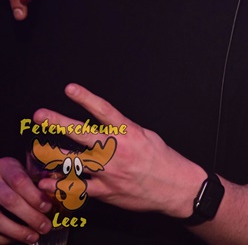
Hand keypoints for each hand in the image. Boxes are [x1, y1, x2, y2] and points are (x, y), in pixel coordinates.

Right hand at [0, 157, 52, 243]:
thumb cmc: (12, 175)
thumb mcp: (22, 170)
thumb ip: (35, 181)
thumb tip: (56, 197)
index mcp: (6, 168)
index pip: (19, 180)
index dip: (34, 196)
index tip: (48, 207)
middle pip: (10, 200)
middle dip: (30, 215)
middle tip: (45, 226)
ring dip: (17, 230)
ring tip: (33, 237)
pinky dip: (4, 236)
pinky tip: (16, 238)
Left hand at [32, 84, 203, 217]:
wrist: (176, 187)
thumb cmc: (164, 161)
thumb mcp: (148, 137)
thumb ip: (126, 130)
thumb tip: (109, 123)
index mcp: (129, 133)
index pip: (104, 111)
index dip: (86, 98)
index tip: (70, 89)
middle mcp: (117, 150)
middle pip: (82, 133)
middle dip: (58, 123)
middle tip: (41, 116)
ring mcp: (109, 171)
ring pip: (74, 161)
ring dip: (53, 155)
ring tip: (39, 150)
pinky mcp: (106, 191)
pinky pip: (78, 187)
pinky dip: (60, 186)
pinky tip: (47, 183)